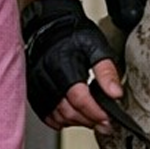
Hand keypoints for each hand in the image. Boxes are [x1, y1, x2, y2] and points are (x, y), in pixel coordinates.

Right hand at [22, 0, 122, 129]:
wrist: (50, 25)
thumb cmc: (73, 34)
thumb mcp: (96, 46)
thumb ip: (107, 72)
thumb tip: (116, 94)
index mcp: (63, 64)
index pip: (79, 98)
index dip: (95, 112)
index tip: (108, 119)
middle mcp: (45, 76)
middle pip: (67, 111)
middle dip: (89, 120)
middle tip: (104, 123)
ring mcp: (36, 85)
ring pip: (56, 116)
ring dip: (76, 122)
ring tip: (91, 118)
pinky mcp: (32, 91)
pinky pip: (45, 115)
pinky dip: (61, 121)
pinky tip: (73, 116)